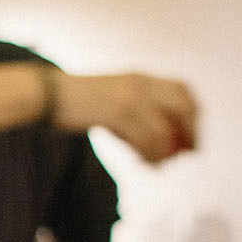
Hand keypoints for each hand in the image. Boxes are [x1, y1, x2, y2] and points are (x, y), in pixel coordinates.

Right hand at [52, 72, 198, 164]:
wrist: (47, 95)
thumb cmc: (75, 102)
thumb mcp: (112, 100)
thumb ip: (136, 112)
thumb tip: (158, 141)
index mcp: (140, 78)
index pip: (183, 90)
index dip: (194, 114)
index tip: (192, 135)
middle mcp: (141, 84)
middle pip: (184, 107)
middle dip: (190, 132)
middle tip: (187, 153)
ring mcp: (131, 98)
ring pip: (165, 130)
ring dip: (166, 152)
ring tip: (157, 164)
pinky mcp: (118, 113)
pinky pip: (147, 140)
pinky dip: (151, 156)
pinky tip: (145, 163)